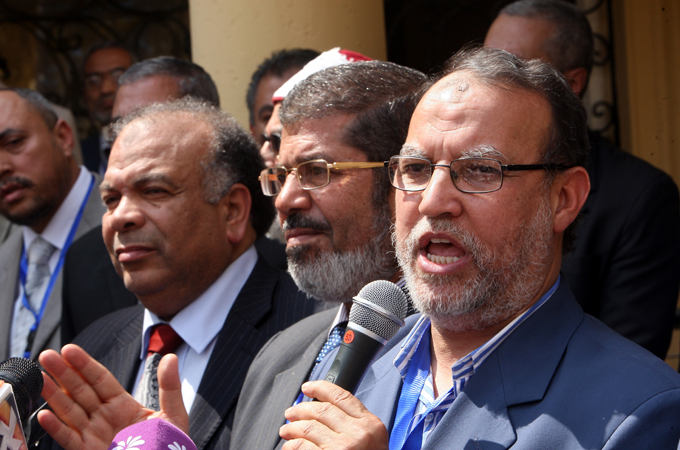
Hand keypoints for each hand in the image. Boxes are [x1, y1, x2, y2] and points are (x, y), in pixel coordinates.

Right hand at [37, 344, 188, 449]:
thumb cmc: (169, 445)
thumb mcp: (173, 414)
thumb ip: (169, 386)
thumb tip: (170, 358)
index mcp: (123, 405)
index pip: (99, 379)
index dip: (84, 364)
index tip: (69, 350)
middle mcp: (105, 418)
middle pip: (80, 390)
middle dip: (63, 373)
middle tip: (47, 356)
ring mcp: (95, 435)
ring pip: (70, 411)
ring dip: (54, 395)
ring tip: (39, 378)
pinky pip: (69, 439)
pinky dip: (56, 428)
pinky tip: (45, 414)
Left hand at [279, 381, 387, 449]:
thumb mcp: (372, 443)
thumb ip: (354, 424)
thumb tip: (321, 408)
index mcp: (372, 426)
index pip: (342, 397)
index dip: (321, 388)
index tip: (308, 388)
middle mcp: (359, 434)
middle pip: (321, 410)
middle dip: (301, 409)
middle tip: (290, 413)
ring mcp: (343, 448)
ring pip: (308, 427)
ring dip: (291, 428)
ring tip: (285, 430)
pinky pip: (301, 447)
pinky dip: (290, 446)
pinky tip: (288, 447)